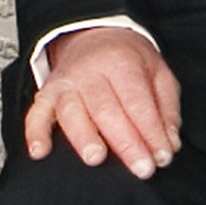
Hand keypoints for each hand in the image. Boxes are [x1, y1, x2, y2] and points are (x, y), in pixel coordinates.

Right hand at [24, 25, 184, 175]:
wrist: (92, 36)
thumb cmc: (127, 60)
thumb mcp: (158, 73)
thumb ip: (167, 108)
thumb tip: (169, 143)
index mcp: (121, 62)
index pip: (138, 102)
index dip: (151, 131)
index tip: (162, 157)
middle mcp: (90, 72)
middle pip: (107, 110)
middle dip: (125, 142)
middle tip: (141, 168)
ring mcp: (65, 84)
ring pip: (72, 112)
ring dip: (83, 137)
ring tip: (97, 158)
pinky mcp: (46, 95)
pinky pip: (36, 114)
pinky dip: (36, 133)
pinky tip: (40, 152)